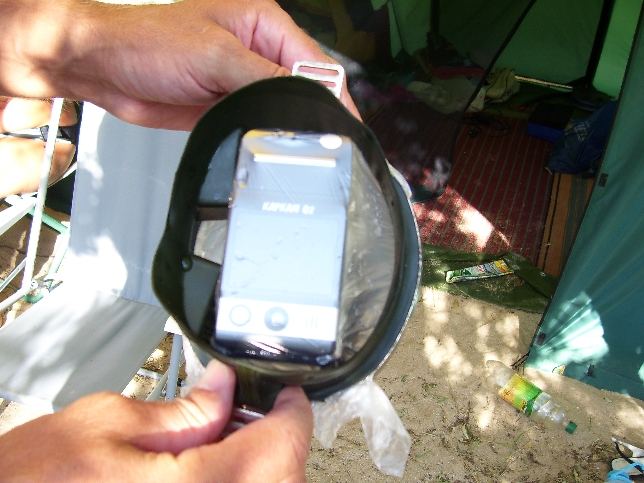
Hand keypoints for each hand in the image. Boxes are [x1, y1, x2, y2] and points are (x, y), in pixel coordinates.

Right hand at [0, 360, 312, 481]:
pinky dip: (235, 481)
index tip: (287, 392)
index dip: (292, 410)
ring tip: (219, 439)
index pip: (282, 445)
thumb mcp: (106, 423)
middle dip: (275, 440)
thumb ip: (183, 409)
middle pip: (283, 476)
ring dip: (257, 465)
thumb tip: (227, 386)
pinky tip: (204, 468)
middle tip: (249, 411)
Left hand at [2, 0, 357, 129]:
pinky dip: (265, 136)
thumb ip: (266, 78)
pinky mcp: (226, 104)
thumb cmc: (145, 40)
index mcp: (264, 24)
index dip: (334, 97)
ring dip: (289, 128)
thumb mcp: (215, 55)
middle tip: (326, 145)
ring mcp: (241, 80)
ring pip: (281, 109)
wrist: (102, 67)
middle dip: (314, 115)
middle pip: (303, 88)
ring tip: (302, 150)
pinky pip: (256, 122)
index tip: (346, 126)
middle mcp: (257, 50)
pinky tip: (272, 148)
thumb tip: (305, 101)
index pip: (316, 64)